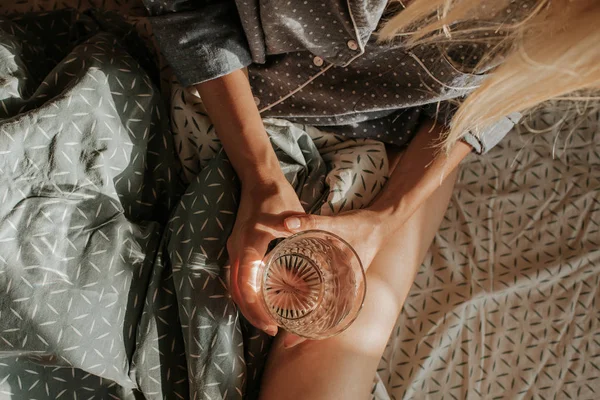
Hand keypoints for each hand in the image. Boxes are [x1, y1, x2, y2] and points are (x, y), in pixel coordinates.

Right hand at [227, 176, 304, 336]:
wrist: (258, 178)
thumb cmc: (275, 195)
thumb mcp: (289, 211)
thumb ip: (294, 225)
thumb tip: (299, 234)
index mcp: (249, 245)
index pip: (246, 285)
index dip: (256, 308)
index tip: (271, 324)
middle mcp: (237, 250)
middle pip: (237, 291)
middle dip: (252, 313)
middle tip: (271, 330)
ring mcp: (235, 249)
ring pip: (235, 285)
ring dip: (248, 304)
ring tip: (266, 320)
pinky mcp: (238, 247)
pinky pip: (238, 276)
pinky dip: (246, 292)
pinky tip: (261, 299)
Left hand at [279, 208, 390, 347]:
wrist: (380, 223)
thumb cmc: (361, 226)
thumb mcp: (336, 223)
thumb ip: (310, 222)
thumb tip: (285, 223)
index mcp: (347, 285)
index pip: (328, 318)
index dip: (308, 333)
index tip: (287, 343)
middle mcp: (345, 290)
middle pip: (323, 318)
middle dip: (301, 327)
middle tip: (279, 337)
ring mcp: (342, 285)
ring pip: (322, 308)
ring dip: (303, 314)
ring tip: (279, 320)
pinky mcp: (337, 277)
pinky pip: (322, 293)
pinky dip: (308, 296)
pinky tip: (292, 295)